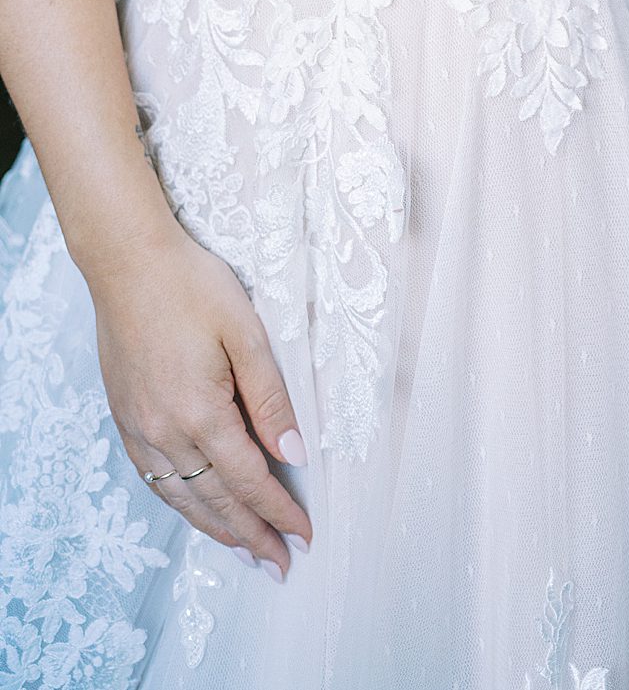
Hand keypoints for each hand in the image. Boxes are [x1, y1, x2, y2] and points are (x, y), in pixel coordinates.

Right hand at [92, 222, 312, 576]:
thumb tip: (295, 455)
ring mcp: (140, 429)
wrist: (128, 262)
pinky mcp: (125, 419)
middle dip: (252, 537)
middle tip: (281, 564)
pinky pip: (156, 481)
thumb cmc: (193, 287)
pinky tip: (196, 511)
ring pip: (182, 499)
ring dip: (216, 531)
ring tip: (246, 552)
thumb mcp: (247, 333)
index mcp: (200, 412)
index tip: (304, 536)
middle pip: (215, 502)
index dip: (279, 512)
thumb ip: (272, 399)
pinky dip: (181, 505)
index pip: (250, 480)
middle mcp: (165, 432)